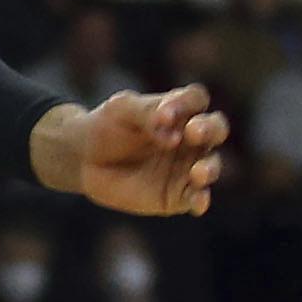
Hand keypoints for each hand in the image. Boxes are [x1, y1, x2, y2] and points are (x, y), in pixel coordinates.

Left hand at [31, 85, 228, 216]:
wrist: (85, 159)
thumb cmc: (107, 126)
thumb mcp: (122, 109)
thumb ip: (147, 113)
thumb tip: (173, 136)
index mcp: (177, 110)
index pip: (196, 99)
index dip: (186, 103)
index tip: (163, 114)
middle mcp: (188, 138)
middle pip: (216, 129)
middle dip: (210, 129)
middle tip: (193, 132)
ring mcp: (187, 167)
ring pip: (211, 165)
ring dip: (210, 168)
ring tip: (198, 172)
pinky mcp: (178, 195)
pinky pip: (196, 198)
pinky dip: (201, 200)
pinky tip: (198, 202)